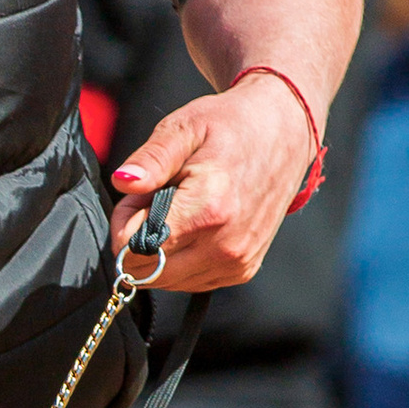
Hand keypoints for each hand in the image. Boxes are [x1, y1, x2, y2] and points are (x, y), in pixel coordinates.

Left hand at [108, 72, 318, 289]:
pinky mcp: (242, 270)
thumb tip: (123, 182)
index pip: (134, 251)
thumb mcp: (185, 128)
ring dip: (160, 249)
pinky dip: (181, 257)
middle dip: (138, 239)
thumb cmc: (231, 126)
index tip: (141, 195)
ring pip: (165, 280)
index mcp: (208, 209)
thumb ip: (152, 159)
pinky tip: (197, 223)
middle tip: (158, 198)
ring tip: (181, 207)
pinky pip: (189, 281)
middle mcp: (224, 246)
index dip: (125, 222)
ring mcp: (235, 263)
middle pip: (145, 271)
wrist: (285, 133)